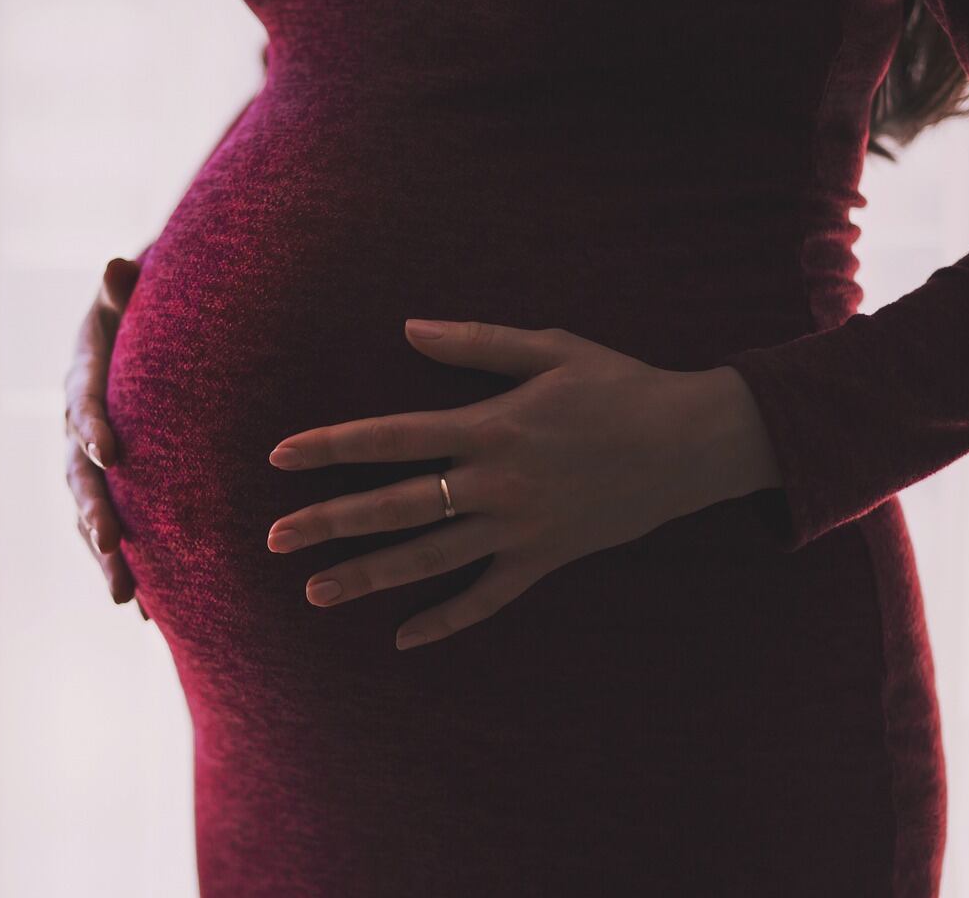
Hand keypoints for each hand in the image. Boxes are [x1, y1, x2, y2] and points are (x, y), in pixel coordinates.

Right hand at [63, 256, 149, 618]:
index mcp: (82, 379)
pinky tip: (149, 614)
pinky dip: (130, 569)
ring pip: (90, 516)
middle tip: (112, 544)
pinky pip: (115, 534)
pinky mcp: (112, 490)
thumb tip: (116, 264)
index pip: (82, 403)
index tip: (108, 451)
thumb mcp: (134, 292)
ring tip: (126, 597)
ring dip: (106, 557)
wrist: (145, 335)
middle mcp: (77, 429)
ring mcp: (90, 465)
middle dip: (95, 512)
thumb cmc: (143, 309)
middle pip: (79, 476)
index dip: (91, 425)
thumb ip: (125, 288)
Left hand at [265, 319, 779, 649]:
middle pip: (395, 508)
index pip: (390, 437)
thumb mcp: (550, 347)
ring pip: (430, 560)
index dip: (332, 446)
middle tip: (274, 538)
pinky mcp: (546, 558)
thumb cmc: (620, 385)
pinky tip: (404, 638)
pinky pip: (488, 598)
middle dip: (330, 522)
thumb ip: (475, 343)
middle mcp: (495, 483)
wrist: (694, 442)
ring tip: (316, 590)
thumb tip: (407, 328)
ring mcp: (520, 528)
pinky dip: (447, 620)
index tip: (280, 456)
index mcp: (489, 426)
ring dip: (370, 577)